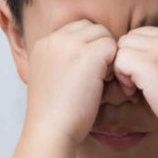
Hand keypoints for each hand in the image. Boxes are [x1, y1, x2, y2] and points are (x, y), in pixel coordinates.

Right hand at [24, 19, 118, 144]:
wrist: (50, 130)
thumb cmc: (55, 114)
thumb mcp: (52, 79)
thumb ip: (64, 61)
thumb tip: (90, 56)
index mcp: (43, 44)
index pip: (76, 28)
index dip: (89, 46)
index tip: (89, 69)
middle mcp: (54, 39)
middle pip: (91, 27)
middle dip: (101, 47)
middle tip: (99, 74)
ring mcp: (70, 45)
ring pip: (104, 34)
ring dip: (108, 55)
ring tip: (101, 79)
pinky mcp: (87, 55)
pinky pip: (113, 47)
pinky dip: (114, 64)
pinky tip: (105, 84)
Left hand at [112, 27, 157, 140]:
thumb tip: (132, 53)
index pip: (144, 33)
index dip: (138, 55)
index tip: (146, 77)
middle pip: (131, 38)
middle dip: (128, 60)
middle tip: (137, 84)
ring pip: (122, 47)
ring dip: (123, 69)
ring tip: (136, 88)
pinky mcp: (149, 63)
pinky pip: (119, 61)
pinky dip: (122, 79)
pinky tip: (135, 93)